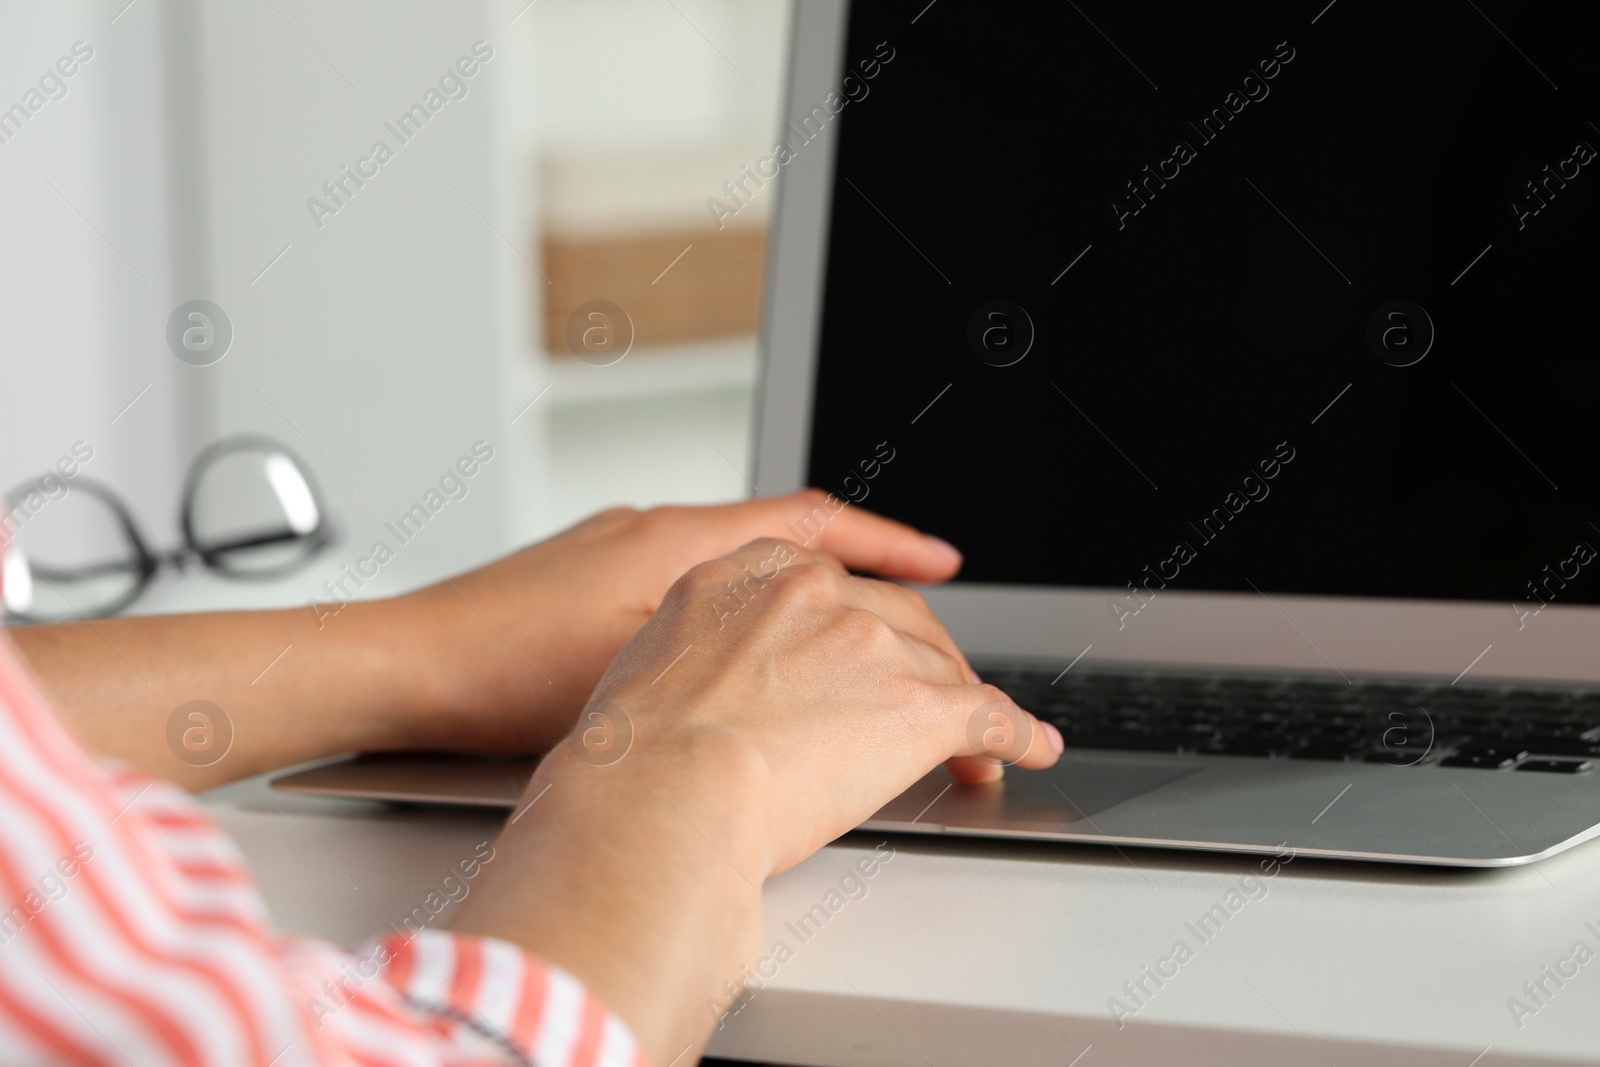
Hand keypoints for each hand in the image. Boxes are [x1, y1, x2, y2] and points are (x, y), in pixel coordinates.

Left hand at [8, 489, 967, 790]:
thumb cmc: (501, 675)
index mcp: (676, 539)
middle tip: (904, 603)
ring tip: (831, 633)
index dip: (888, 544)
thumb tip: (805, 678)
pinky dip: (732, 609)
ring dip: (790, 587)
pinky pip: (687, 584)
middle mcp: (650, 532)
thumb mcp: (636, 660)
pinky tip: (731, 658)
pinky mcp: (583, 588)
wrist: (399, 669)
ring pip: (735, 562)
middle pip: (780, 533)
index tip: (941, 564)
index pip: (810, 519)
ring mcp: (614, 555)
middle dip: (850, 564)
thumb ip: (723, 654)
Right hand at [450, 537, 1062, 1063]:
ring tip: (974, 744)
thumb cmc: (633, 757)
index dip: (858, 623)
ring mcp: (871, 642)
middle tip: (926, 702)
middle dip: (919, 663)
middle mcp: (814, 592)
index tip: (871, 637)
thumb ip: (699, 659)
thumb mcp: (649, 670)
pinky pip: (987, 715)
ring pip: (940, 669)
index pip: (827, 585)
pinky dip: (1015, 734)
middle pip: (896, 619)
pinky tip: (1026, 748)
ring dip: (962, 708)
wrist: (659, 796)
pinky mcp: (919, 704)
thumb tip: (708, 695)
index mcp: (744, 574)